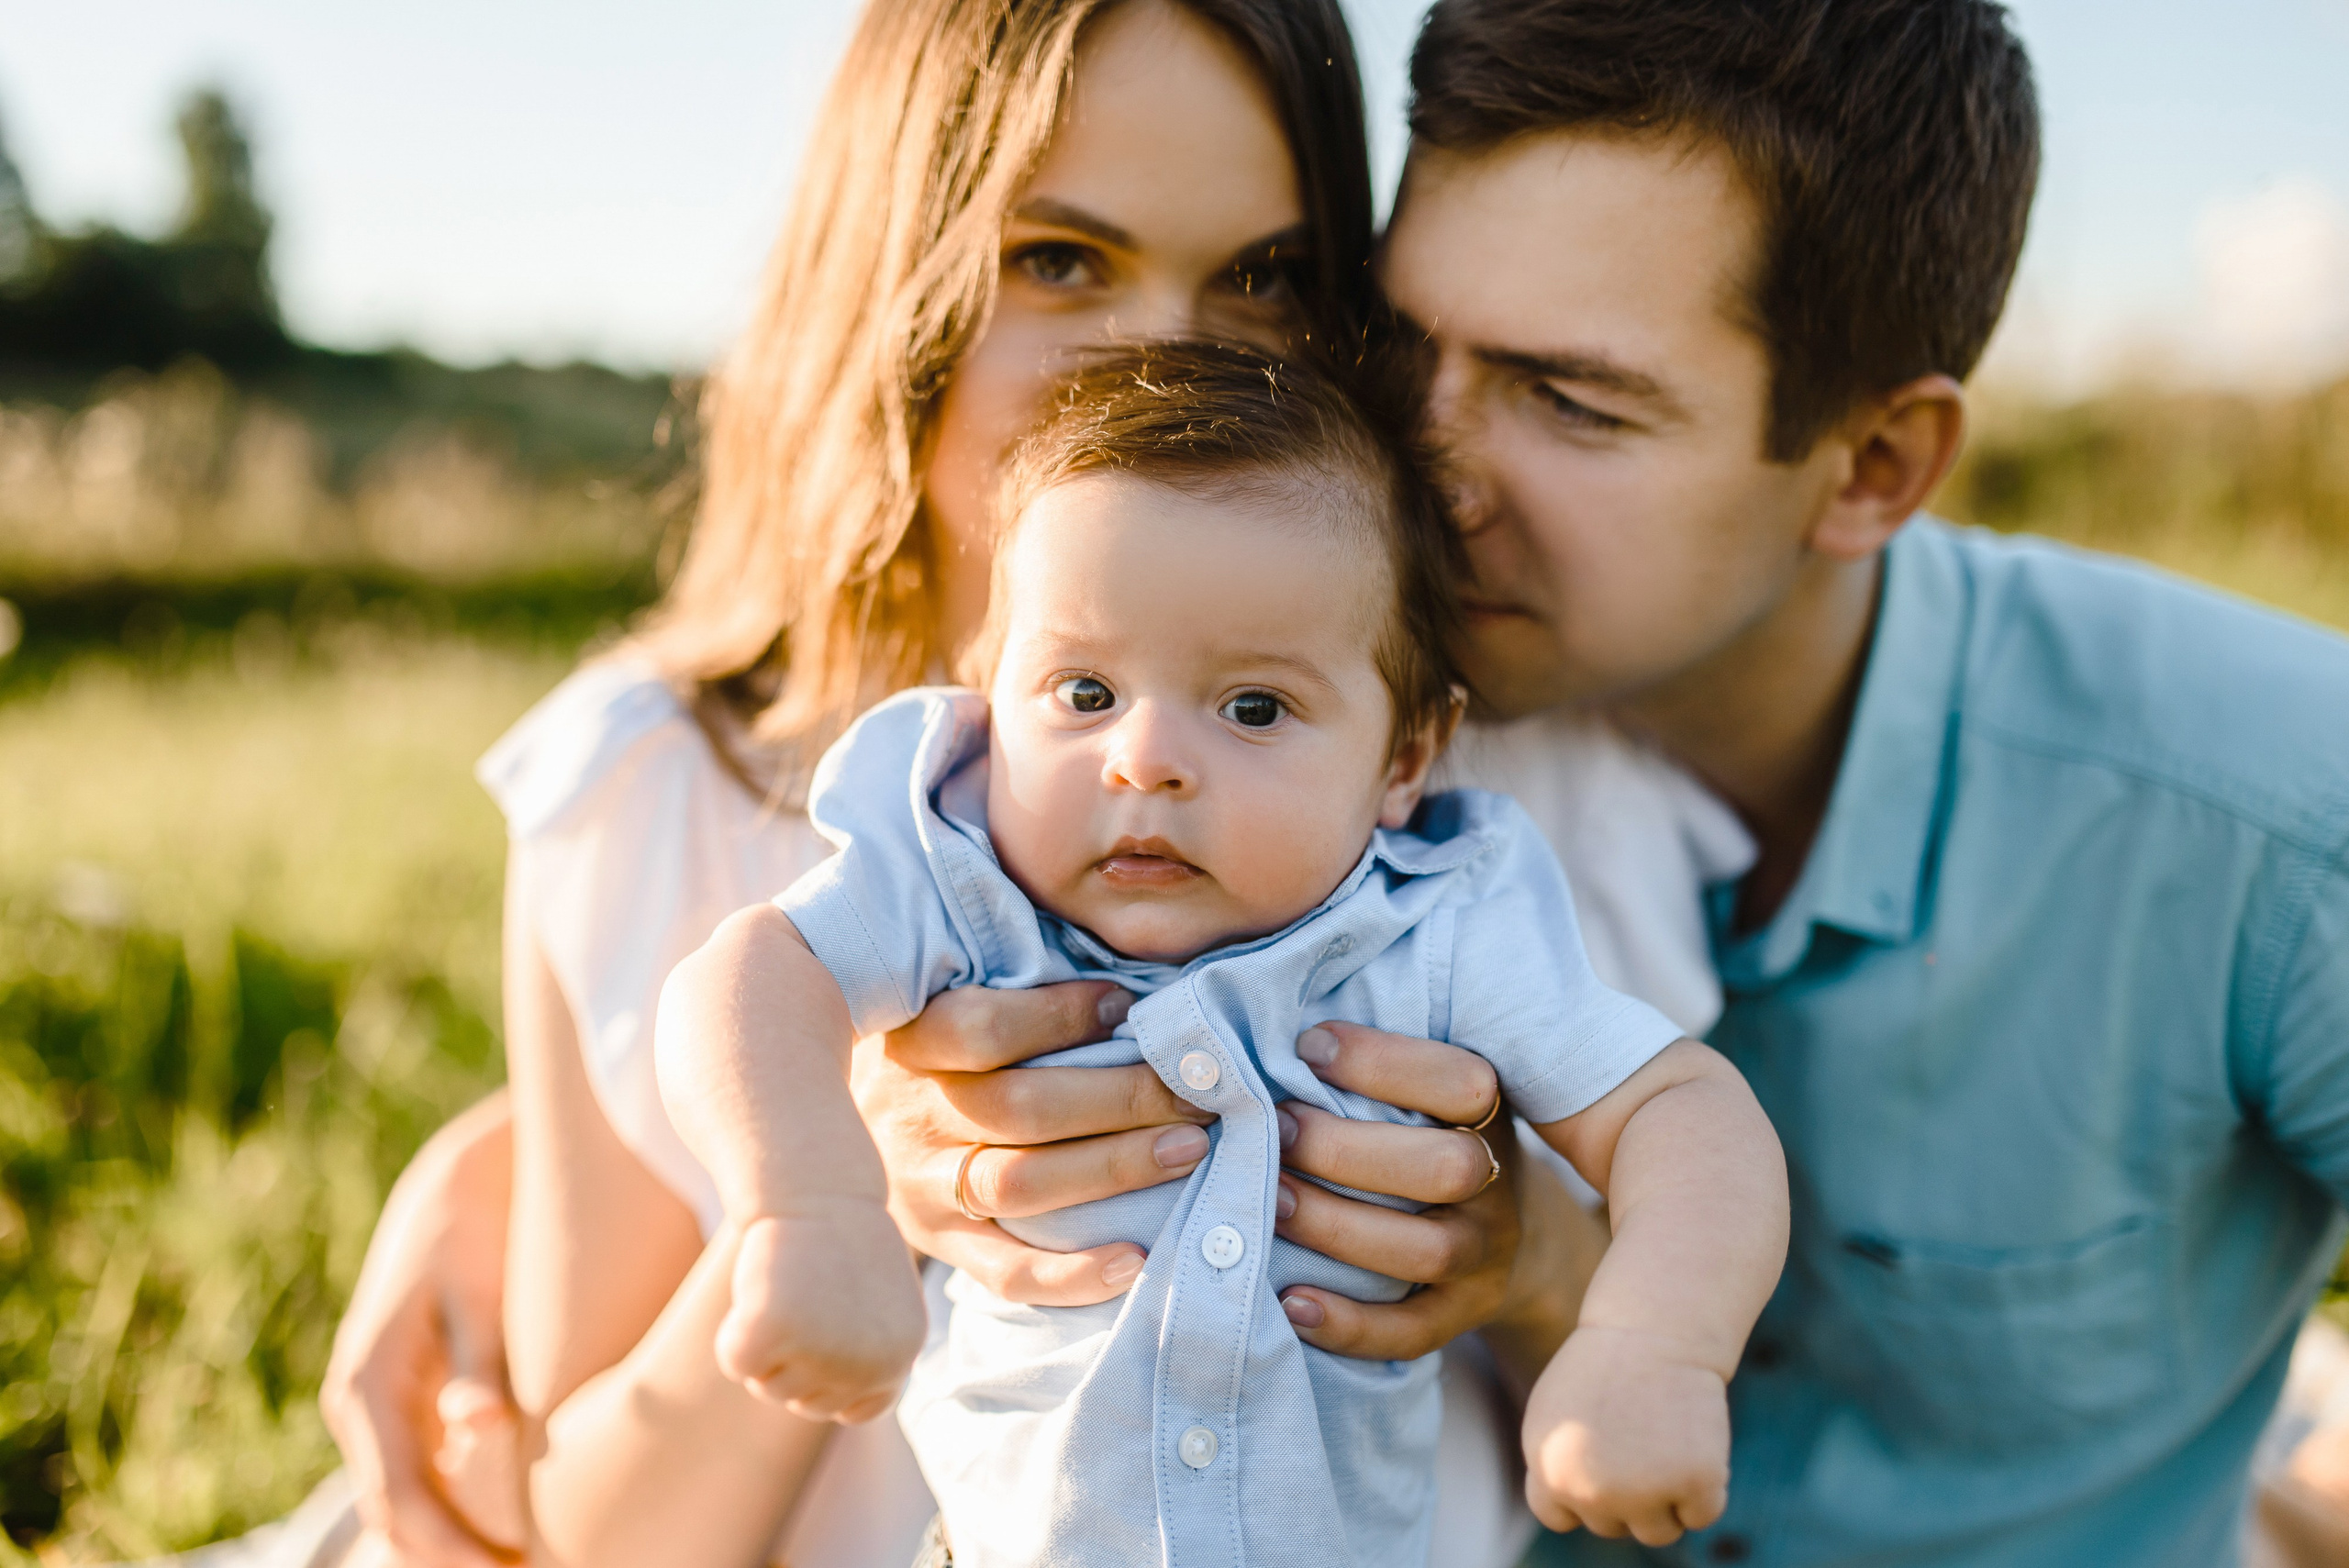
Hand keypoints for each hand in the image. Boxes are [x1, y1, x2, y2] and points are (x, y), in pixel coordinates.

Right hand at [321, 1093, 521, 1566]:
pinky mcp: (407, 1400)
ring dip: (453, 1540)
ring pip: (408, 1499)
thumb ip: (479, 1364)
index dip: (450, 1548)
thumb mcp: (478, 1292)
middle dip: (450, 1557)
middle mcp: (361, 1404)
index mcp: (370, 1385)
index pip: (400, 1498)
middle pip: (396, 1514)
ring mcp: (379, 1406)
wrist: (459, 1181)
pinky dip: (457, 1508)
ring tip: (527, 1561)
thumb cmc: (476, 1230)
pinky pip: (423, 1472)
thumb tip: (481, 1431)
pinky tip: (513, 1527)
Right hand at [717, 1206, 926, 1423]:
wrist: (815, 1186)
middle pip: (806, 1402)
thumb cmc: (842, 1239)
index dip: (827, 1379)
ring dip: (767, 1343)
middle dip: (792, 1359)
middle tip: (803, 1294)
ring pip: (770, 1384)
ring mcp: (823, 1351)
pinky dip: (734, 1332)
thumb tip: (852, 1409)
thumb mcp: (878, 1304)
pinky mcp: (773, 1330)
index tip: (822, 1331)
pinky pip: (737, 1361)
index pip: (853, 1409)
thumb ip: (869, 1356)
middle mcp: (870, 1363)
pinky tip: (759, 1289)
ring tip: (787, 1285)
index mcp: (902, 1356)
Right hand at [853, 982, 1212, 1306]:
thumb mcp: (932, 999)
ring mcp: (923, 1190)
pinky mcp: (940, 1246)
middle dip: (1121, 1096)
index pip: (979, 1026)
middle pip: (1020, 1107)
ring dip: (1114, 1167)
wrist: (822, 1134)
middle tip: (1199, 1088)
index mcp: (909, 1043)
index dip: (1057, 1014)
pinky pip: (1005, 1273)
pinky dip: (1071, 1276)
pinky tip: (1136, 1260)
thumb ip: (1003, 984)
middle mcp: (911, 1118)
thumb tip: (1119, 980)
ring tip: (1189, 1149)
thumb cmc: (923, 1051)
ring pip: (1021, 1184)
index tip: (1125, 1002)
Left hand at [1269, 1023, 1565, 1363]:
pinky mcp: (1463, 1316)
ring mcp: (1486, 1255)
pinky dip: (1350, 1324)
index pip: (1464, 1083)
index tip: (1308, 1048)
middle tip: (1272, 1128)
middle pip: (1446, 1170)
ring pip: (1426, 1251)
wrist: (1497, 1230)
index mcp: (1490, 1113)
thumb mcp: (1419, 1092)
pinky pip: (1413, 1332)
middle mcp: (1498, 1184)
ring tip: (1263, 1202)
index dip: (1385, 1062)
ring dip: (1335, 1226)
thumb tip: (1267, 1028)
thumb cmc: (1421, 1134)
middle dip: (1346, 1150)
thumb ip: (1368, 1067)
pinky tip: (1290, 1303)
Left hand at [1521, 1324, 1730, 1545]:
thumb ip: (1559, 1466)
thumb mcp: (1557, 1413)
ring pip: (1659, 1531)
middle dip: (1627, 1491)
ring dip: (1668, 1500)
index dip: (1581, 1493)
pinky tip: (1696, 1441)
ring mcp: (1643, 1492)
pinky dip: (1706, 1488)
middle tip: (1639, 1435)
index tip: (1599, 1458)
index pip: (1560, 1516)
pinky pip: (1702, 1514)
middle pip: (1613, 1524)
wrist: (1656, 1327)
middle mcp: (1591, 1492)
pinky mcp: (1696, 1483)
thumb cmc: (1607, 1364)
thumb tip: (1575, 1510)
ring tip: (1666, 1442)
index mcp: (1550, 1473)